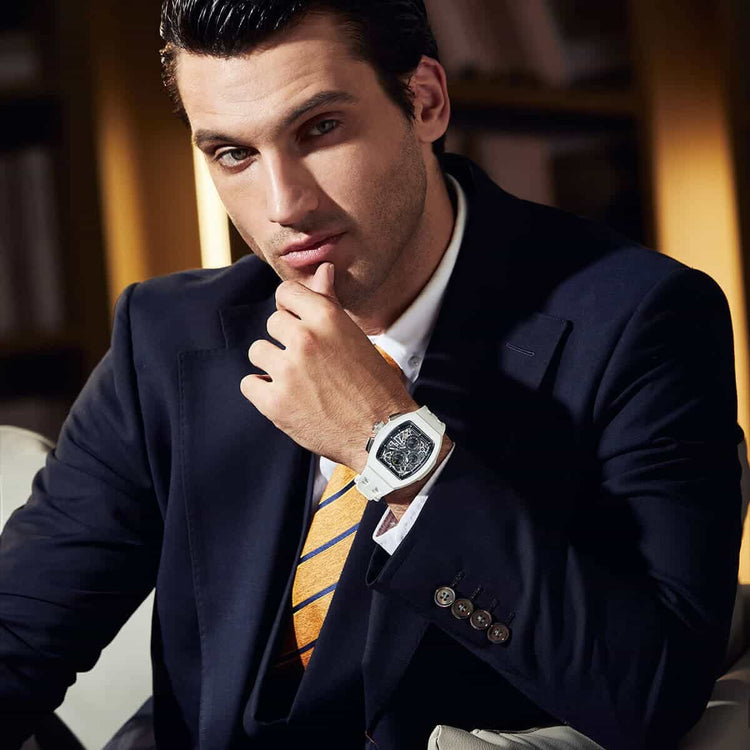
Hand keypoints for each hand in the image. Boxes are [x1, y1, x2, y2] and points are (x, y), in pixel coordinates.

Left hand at [240, 262, 417, 471]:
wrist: (382, 434)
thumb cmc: (373, 384)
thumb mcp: (355, 337)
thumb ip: (330, 303)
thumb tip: (322, 268)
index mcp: (327, 318)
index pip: (286, 294)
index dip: (291, 310)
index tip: (300, 325)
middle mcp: (305, 339)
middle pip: (272, 324)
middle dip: (286, 341)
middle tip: (309, 363)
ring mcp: (288, 371)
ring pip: (258, 352)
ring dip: (273, 366)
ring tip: (298, 382)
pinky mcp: (275, 402)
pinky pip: (249, 384)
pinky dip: (263, 392)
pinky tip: (287, 399)